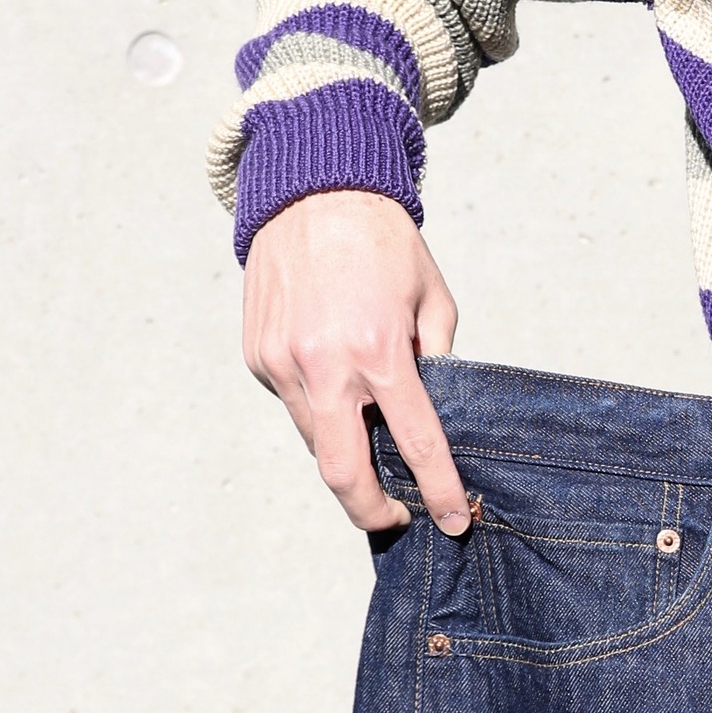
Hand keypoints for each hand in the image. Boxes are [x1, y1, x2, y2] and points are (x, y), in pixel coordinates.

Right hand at [241, 190, 470, 535]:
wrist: (311, 191)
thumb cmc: (383, 244)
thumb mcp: (432, 299)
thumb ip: (436, 362)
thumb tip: (432, 419)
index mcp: (378, 349)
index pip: (414, 443)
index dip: (438, 491)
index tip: (453, 520)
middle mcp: (323, 363)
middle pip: (342, 473)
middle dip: (371, 510)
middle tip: (396, 516)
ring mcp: (281, 363)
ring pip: (315, 441)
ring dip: (346, 452)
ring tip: (372, 432)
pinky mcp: (257, 357)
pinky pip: (293, 405)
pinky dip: (319, 408)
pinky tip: (335, 376)